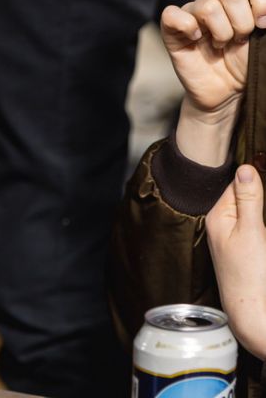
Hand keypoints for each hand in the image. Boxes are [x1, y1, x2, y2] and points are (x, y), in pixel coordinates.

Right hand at [161, 0, 265, 164]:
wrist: (227, 91)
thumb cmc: (247, 61)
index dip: (262, 1)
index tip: (263, 25)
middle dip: (242, 23)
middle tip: (239, 39)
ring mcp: (192, 9)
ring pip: (208, 7)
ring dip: (221, 33)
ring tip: (221, 44)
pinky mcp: (172, 27)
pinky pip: (174, 14)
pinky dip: (188, 27)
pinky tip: (197, 39)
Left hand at [206, 165, 265, 360]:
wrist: (253, 312)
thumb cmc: (250, 275)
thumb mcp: (252, 232)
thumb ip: (249, 199)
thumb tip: (245, 167)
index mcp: (218, 216)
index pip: (235, 183)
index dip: (253, 176)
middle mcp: (221, 223)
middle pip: (244, 196)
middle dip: (258, 192)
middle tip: (263, 203)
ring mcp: (232, 236)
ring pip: (250, 210)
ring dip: (259, 207)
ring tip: (261, 230)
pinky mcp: (244, 248)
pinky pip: (251, 224)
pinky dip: (259, 220)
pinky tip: (262, 228)